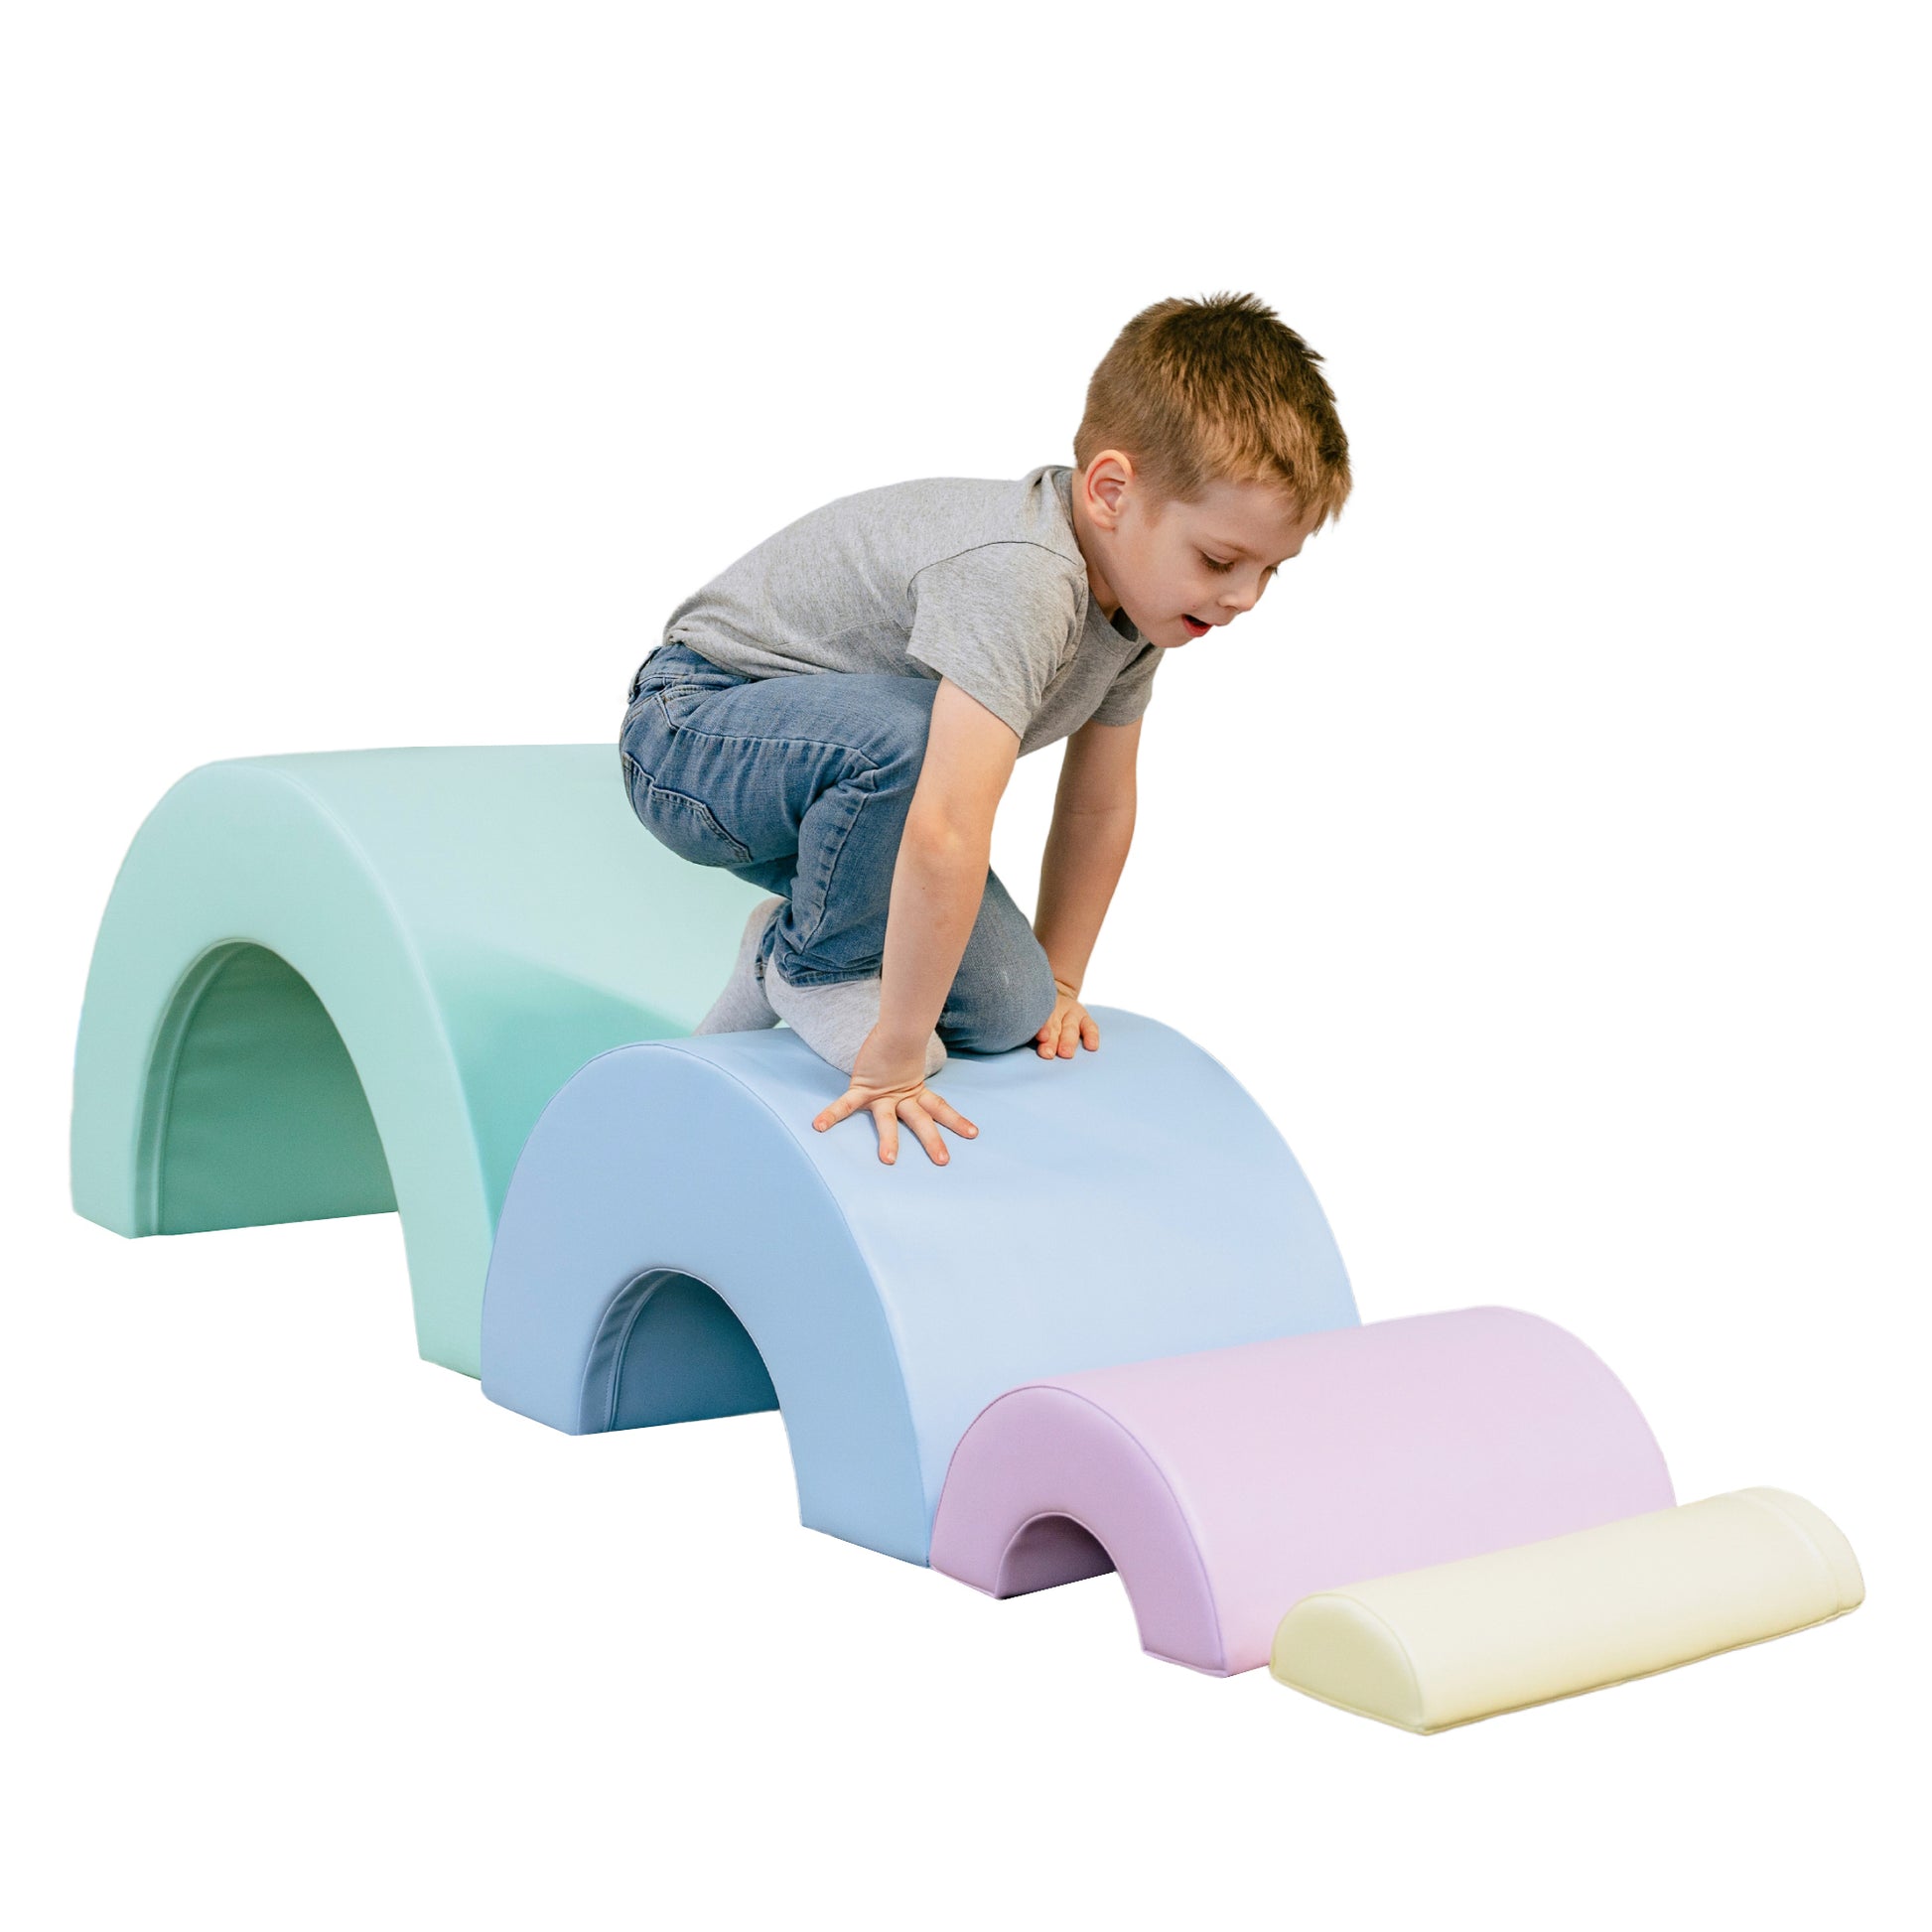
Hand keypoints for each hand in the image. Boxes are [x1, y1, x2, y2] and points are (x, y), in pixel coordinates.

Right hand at [812, 1024, 978, 1165]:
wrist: (895, 1022)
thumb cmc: (900, 1037)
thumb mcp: (914, 1057)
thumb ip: (922, 1063)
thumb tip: (939, 1043)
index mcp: (916, 1091)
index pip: (940, 1108)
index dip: (956, 1120)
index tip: (973, 1133)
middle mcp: (902, 1097)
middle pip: (921, 1120)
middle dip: (932, 1140)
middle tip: (943, 1161)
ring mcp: (882, 1094)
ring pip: (888, 1120)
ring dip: (889, 1140)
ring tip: (888, 1161)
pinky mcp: (862, 1088)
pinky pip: (845, 1104)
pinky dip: (832, 1114)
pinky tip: (818, 1126)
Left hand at [1035, 978, 1098, 1059]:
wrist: (1051, 999)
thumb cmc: (1037, 1013)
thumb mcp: (1031, 1015)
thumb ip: (1028, 1027)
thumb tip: (1026, 1040)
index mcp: (1038, 1007)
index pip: (1040, 1016)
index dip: (1042, 1027)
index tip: (1041, 1037)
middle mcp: (1056, 1008)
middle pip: (1053, 1024)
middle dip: (1051, 1040)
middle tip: (1048, 1053)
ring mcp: (1071, 1013)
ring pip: (1070, 1028)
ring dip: (1067, 1042)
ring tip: (1065, 1053)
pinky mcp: (1084, 1019)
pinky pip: (1090, 1027)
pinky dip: (1091, 1036)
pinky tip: (1091, 1046)